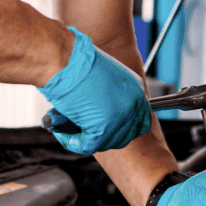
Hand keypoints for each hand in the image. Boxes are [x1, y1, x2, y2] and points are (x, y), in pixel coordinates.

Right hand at [39, 27, 151, 154]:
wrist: (65, 60)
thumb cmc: (77, 63)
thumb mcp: (102, 78)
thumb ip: (109, 97)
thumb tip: (102, 117)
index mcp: (135, 90)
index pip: (141, 122)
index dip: (124, 130)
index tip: (109, 132)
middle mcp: (133, 104)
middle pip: (125, 136)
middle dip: (104, 138)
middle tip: (85, 133)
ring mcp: (121, 117)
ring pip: (105, 143)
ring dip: (85, 140)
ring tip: (68, 129)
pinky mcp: (103, 128)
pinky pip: (87, 146)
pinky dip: (73, 143)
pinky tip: (63, 134)